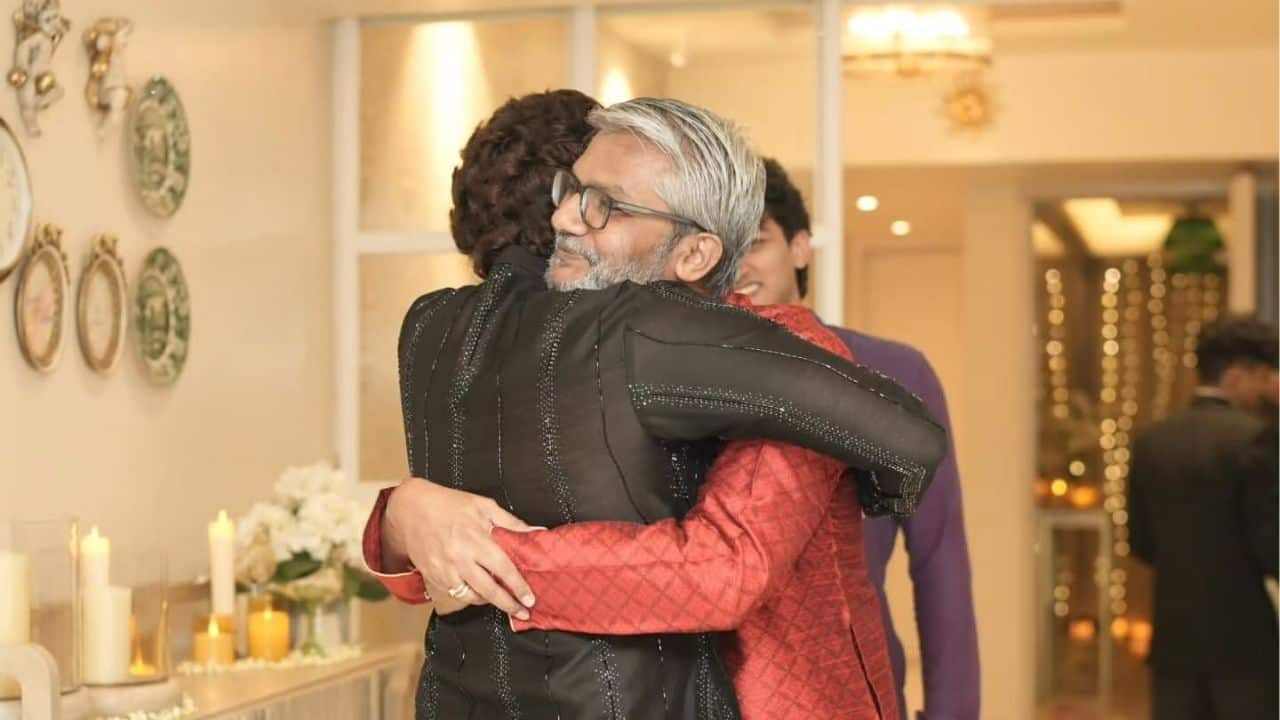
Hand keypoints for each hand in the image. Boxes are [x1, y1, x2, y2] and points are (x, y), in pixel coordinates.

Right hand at [384, 477, 537, 619]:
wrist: (411, 510)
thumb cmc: (449, 505)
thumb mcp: (483, 506)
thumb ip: (511, 522)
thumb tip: (536, 532)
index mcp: (475, 539)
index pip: (503, 568)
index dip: (518, 586)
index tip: (530, 598)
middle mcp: (459, 558)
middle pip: (488, 590)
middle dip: (508, 604)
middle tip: (523, 613)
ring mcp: (445, 570)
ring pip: (471, 597)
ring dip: (489, 602)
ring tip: (503, 601)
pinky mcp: (433, 577)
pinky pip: (456, 595)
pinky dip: (470, 597)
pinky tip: (479, 593)